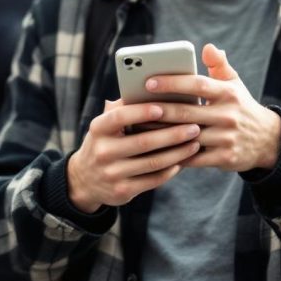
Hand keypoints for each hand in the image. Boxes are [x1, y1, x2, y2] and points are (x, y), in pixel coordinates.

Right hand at [66, 98, 201, 213]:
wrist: (85, 179)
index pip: (120, 117)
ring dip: (178, 153)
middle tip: (194, 126)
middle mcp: (103, 151)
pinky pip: (153, 180)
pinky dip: (171, 170)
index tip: (164, 107)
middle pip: (143, 142)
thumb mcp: (105, 124)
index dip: (142, 112)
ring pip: (153, 162)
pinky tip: (183, 161)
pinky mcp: (123, 191)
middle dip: (173, 134)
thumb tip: (153, 89)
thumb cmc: (104, 142)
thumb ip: (123, 107)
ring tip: (195, 143)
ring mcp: (112, 173)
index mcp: (98, 128)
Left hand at [146, 44, 280, 172]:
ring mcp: (226, 138)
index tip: (148, 81)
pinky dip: (174, 154)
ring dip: (161, 134)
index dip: (172, 82)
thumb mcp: (234, 84)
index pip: (197, 85)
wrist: (267, 140)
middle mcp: (228, 115)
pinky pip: (193, 157)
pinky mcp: (225, 158)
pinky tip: (156, 150)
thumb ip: (219, 65)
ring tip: (138, 128)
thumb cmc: (241, 107)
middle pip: (186, 112)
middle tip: (134, 108)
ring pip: (186, 136)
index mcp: (228, 93)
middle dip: (158, 110)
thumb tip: (208, 47)